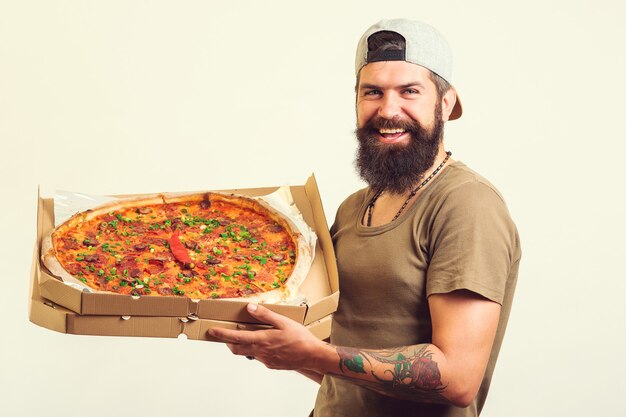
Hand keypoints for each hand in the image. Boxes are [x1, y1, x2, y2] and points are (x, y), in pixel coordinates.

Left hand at [208, 303, 328, 370]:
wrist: (312, 356)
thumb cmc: (300, 338)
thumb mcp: (283, 322)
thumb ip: (265, 315)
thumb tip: (250, 308)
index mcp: (262, 340)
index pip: (236, 338)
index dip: (222, 335)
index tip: (212, 331)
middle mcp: (261, 352)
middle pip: (237, 349)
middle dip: (228, 342)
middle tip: (224, 335)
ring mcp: (265, 360)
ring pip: (249, 353)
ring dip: (244, 345)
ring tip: (248, 336)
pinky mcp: (271, 365)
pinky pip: (259, 357)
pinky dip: (257, 350)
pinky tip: (267, 344)